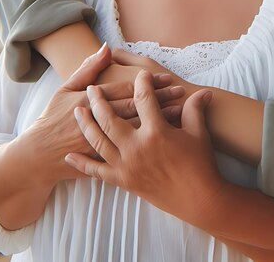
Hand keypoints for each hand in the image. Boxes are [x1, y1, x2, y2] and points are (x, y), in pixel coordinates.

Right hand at [25, 45, 183, 182]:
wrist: (37, 157)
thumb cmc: (53, 118)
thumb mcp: (66, 89)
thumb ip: (88, 68)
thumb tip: (106, 48)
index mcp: (88, 101)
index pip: (124, 89)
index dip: (147, 83)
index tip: (167, 78)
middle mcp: (96, 122)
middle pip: (134, 107)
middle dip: (159, 99)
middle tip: (180, 91)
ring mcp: (101, 143)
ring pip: (136, 129)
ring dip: (159, 119)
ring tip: (180, 110)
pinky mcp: (102, 162)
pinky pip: (132, 150)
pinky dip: (149, 143)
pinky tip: (167, 139)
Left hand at [66, 70, 224, 227]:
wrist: (196, 198)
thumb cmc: (200, 164)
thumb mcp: (198, 132)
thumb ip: (194, 109)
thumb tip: (203, 91)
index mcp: (156, 131)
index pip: (143, 99)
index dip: (141, 83)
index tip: (139, 75)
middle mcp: (136, 147)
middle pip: (110, 118)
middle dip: (99, 101)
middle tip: (92, 89)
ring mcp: (126, 165)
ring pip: (98, 141)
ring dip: (86, 125)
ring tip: (78, 111)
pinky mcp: (123, 181)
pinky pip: (97, 171)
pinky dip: (82, 163)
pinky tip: (70, 156)